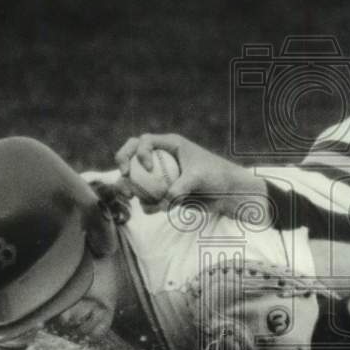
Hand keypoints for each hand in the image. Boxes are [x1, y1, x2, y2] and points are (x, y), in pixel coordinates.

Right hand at [115, 133, 269, 223]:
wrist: (227, 194)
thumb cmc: (217, 177)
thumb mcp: (199, 178)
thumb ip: (180, 187)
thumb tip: (164, 200)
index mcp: (170, 145)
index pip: (144, 141)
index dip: (139, 152)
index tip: (146, 167)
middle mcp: (162, 157)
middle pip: (132, 154)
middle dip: (122, 162)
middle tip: (124, 176)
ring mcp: (161, 175)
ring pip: (136, 179)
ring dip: (130, 188)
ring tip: (134, 197)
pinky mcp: (163, 192)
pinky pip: (147, 198)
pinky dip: (148, 204)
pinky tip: (156, 209)